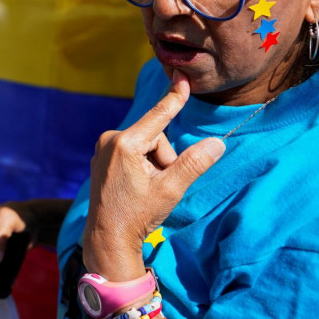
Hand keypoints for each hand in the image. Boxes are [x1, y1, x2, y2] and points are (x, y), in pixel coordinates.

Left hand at [83, 71, 225, 279]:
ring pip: (144, 146)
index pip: (158, 116)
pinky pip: (130, 153)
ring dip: (153, 164)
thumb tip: (217, 144)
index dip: (174, 99)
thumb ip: (194, 163)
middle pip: (154, 137)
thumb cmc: (137, 215)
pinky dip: (140, 166)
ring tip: (145, 190)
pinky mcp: (100, 158)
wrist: (107, 239)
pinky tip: (134, 188)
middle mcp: (110, 140)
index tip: (183, 79)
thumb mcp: (170, 189)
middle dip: (164, 158)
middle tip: (157, 186)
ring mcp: (102, 149)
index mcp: (125, 143)